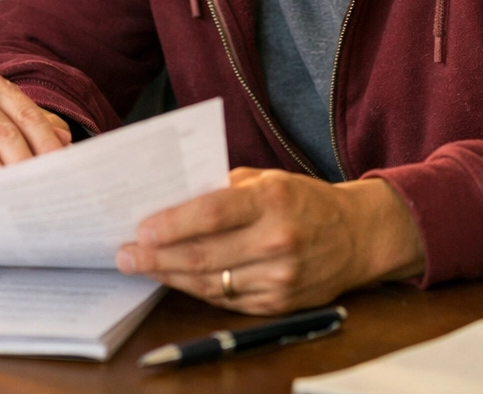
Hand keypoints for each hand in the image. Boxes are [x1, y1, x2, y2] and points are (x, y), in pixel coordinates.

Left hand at [115, 168, 424, 314]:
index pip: (212, 213)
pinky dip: (196, 290)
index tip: (140, 228)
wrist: (358, 237)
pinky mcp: (279, 304)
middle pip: (204, 255)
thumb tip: (172, 198)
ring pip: (210, 283)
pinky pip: (226, 301)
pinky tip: (174, 278)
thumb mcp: (267, 178)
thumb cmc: (302, 200)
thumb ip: (223, 188)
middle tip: (124, 254)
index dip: (172, 223)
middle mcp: (276, 242)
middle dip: (157, 256)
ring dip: (169, 276)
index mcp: (271, 201)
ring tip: (140, 266)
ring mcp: (279, 279)